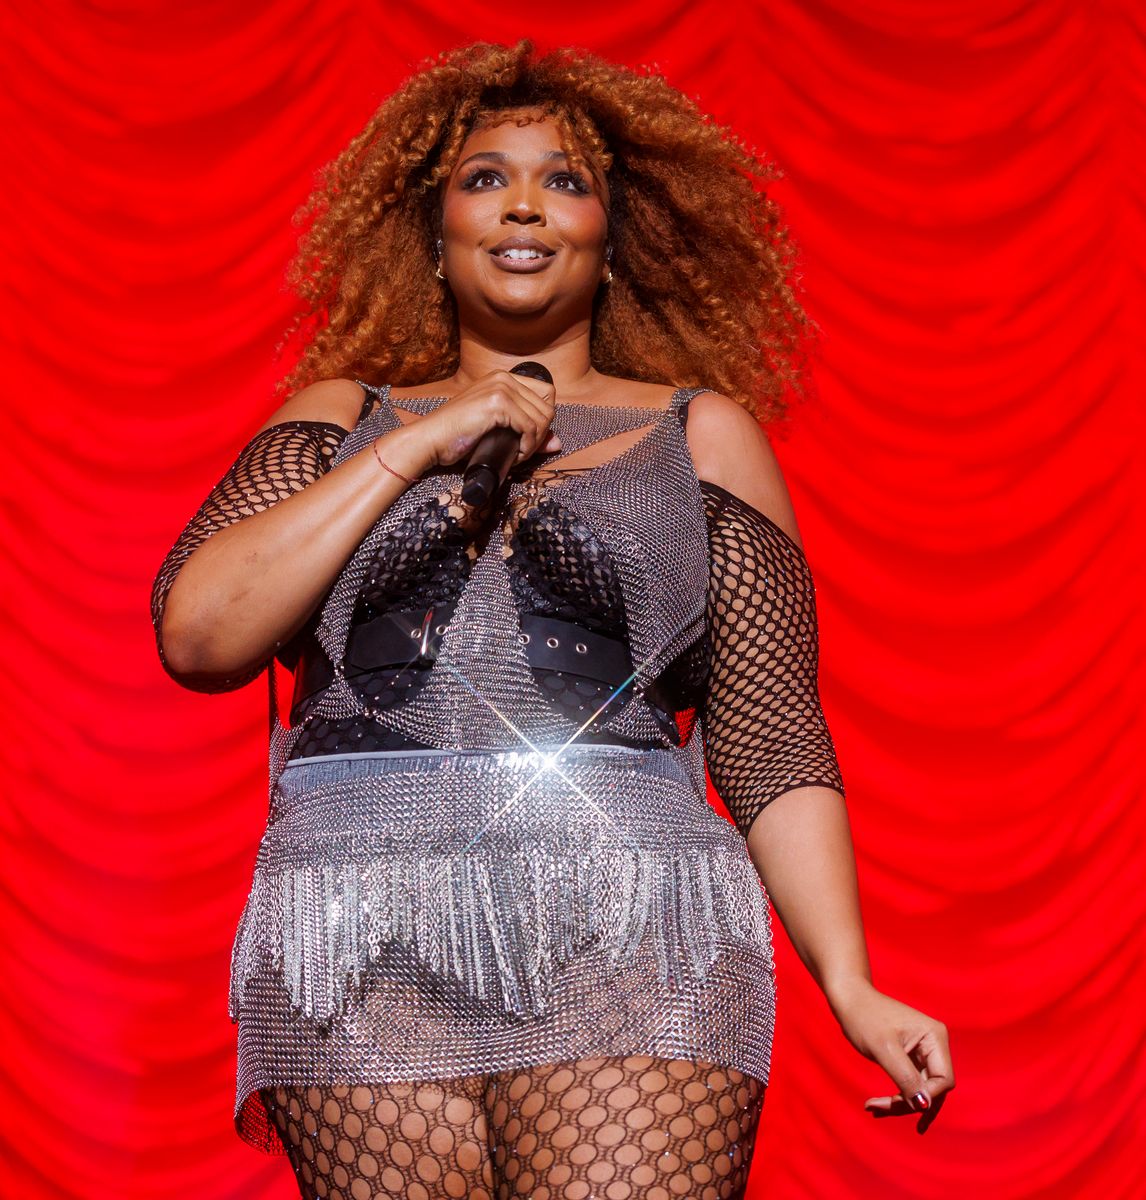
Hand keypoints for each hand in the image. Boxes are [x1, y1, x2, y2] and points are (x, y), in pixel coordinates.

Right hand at [417, 370, 561, 469]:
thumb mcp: (498, 431)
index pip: (547, 393)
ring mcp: (500, 388)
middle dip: (540, 434)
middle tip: (522, 450)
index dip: (544, 419)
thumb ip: (528, 432)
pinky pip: (530, 428)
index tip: (529, 439)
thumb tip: (558, 443)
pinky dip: (527, 447)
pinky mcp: (497, 403)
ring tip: (516, 454)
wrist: (430, 440)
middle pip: (548, 407)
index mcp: (503, 378)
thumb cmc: (458, 437)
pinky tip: (514, 455)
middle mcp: (503, 377)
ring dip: (534, 443)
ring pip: (542, 418)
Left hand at [827, 979, 953, 1132]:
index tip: (895, 1103)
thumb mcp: (883, 1049)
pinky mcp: (911, 1058)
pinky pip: (910, 1084)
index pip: (943, 1081)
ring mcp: (923, 1051)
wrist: (847, 999)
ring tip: (873, 1108)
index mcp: (934, 1037)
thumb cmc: (863, 1017)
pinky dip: (896, 1096)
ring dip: (900, 1103)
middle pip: (932, 1088)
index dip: (925, 1097)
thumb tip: (924, 1106)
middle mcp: (934, 1044)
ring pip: (920, 1090)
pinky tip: (877, 1105)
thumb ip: (906, 1078)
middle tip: (877, 1108)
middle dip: (908, 1103)